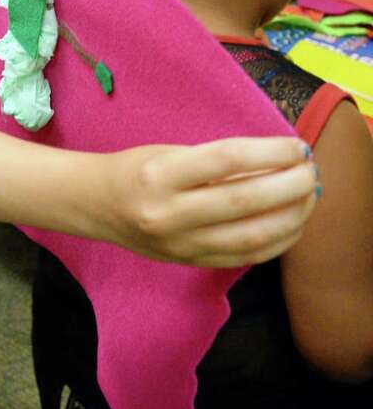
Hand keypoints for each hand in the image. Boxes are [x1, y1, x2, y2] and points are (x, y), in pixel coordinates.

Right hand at [104, 136, 317, 267]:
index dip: (271, 153)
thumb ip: (217, 160)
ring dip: (292, 216)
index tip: (297, 146)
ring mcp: (180, 243)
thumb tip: (279, 163)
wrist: (96, 206)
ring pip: (252, 235)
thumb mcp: (168, 153)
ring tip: (309, 196)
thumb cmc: (135, 169)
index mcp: (159, 174)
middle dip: (291, 185)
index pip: (227, 160)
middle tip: (313, 171)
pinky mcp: (190, 262)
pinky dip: (278, 241)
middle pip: (245, 200)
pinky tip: (293, 224)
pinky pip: (246, 257)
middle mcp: (168, 213)